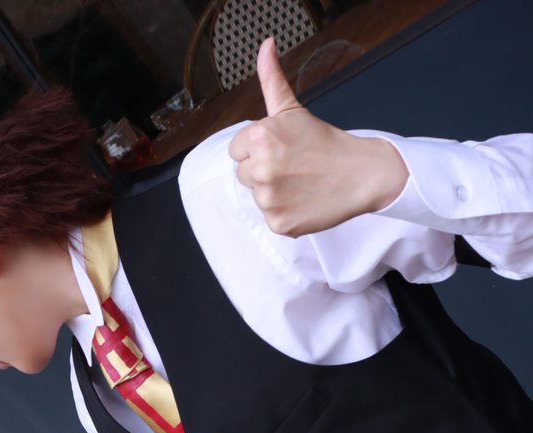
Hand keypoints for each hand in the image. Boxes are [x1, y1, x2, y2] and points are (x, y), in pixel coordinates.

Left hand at [229, 38, 407, 235]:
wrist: (360, 174)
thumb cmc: (325, 142)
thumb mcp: (293, 109)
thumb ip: (271, 79)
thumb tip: (266, 45)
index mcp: (259, 138)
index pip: (236, 150)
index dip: (256, 149)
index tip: (281, 149)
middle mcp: (260, 169)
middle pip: (243, 174)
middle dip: (263, 170)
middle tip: (293, 165)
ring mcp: (268, 199)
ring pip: (256, 196)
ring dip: (273, 192)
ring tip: (299, 182)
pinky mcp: (278, 223)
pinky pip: (270, 218)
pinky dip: (285, 213)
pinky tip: (303, 200)